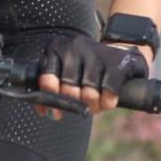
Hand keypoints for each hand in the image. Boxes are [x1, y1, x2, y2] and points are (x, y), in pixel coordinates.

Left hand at [35, 32, 149, 116]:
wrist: (115, 53)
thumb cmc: (83, 67)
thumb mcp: (62, 70)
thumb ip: (51, 88)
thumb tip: (44, 111)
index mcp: (56, 49)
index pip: (48, 80)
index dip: (51, 101)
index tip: (56, 112)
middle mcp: (74, 47)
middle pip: (69, 91)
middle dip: (76, 104)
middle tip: (82, 106)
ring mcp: (96, 53)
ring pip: (89, 94)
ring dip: (93, 106)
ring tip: (94, 105)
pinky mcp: (116, 62)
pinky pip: (109, 92)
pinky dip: (107, 103)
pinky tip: (107, 101)